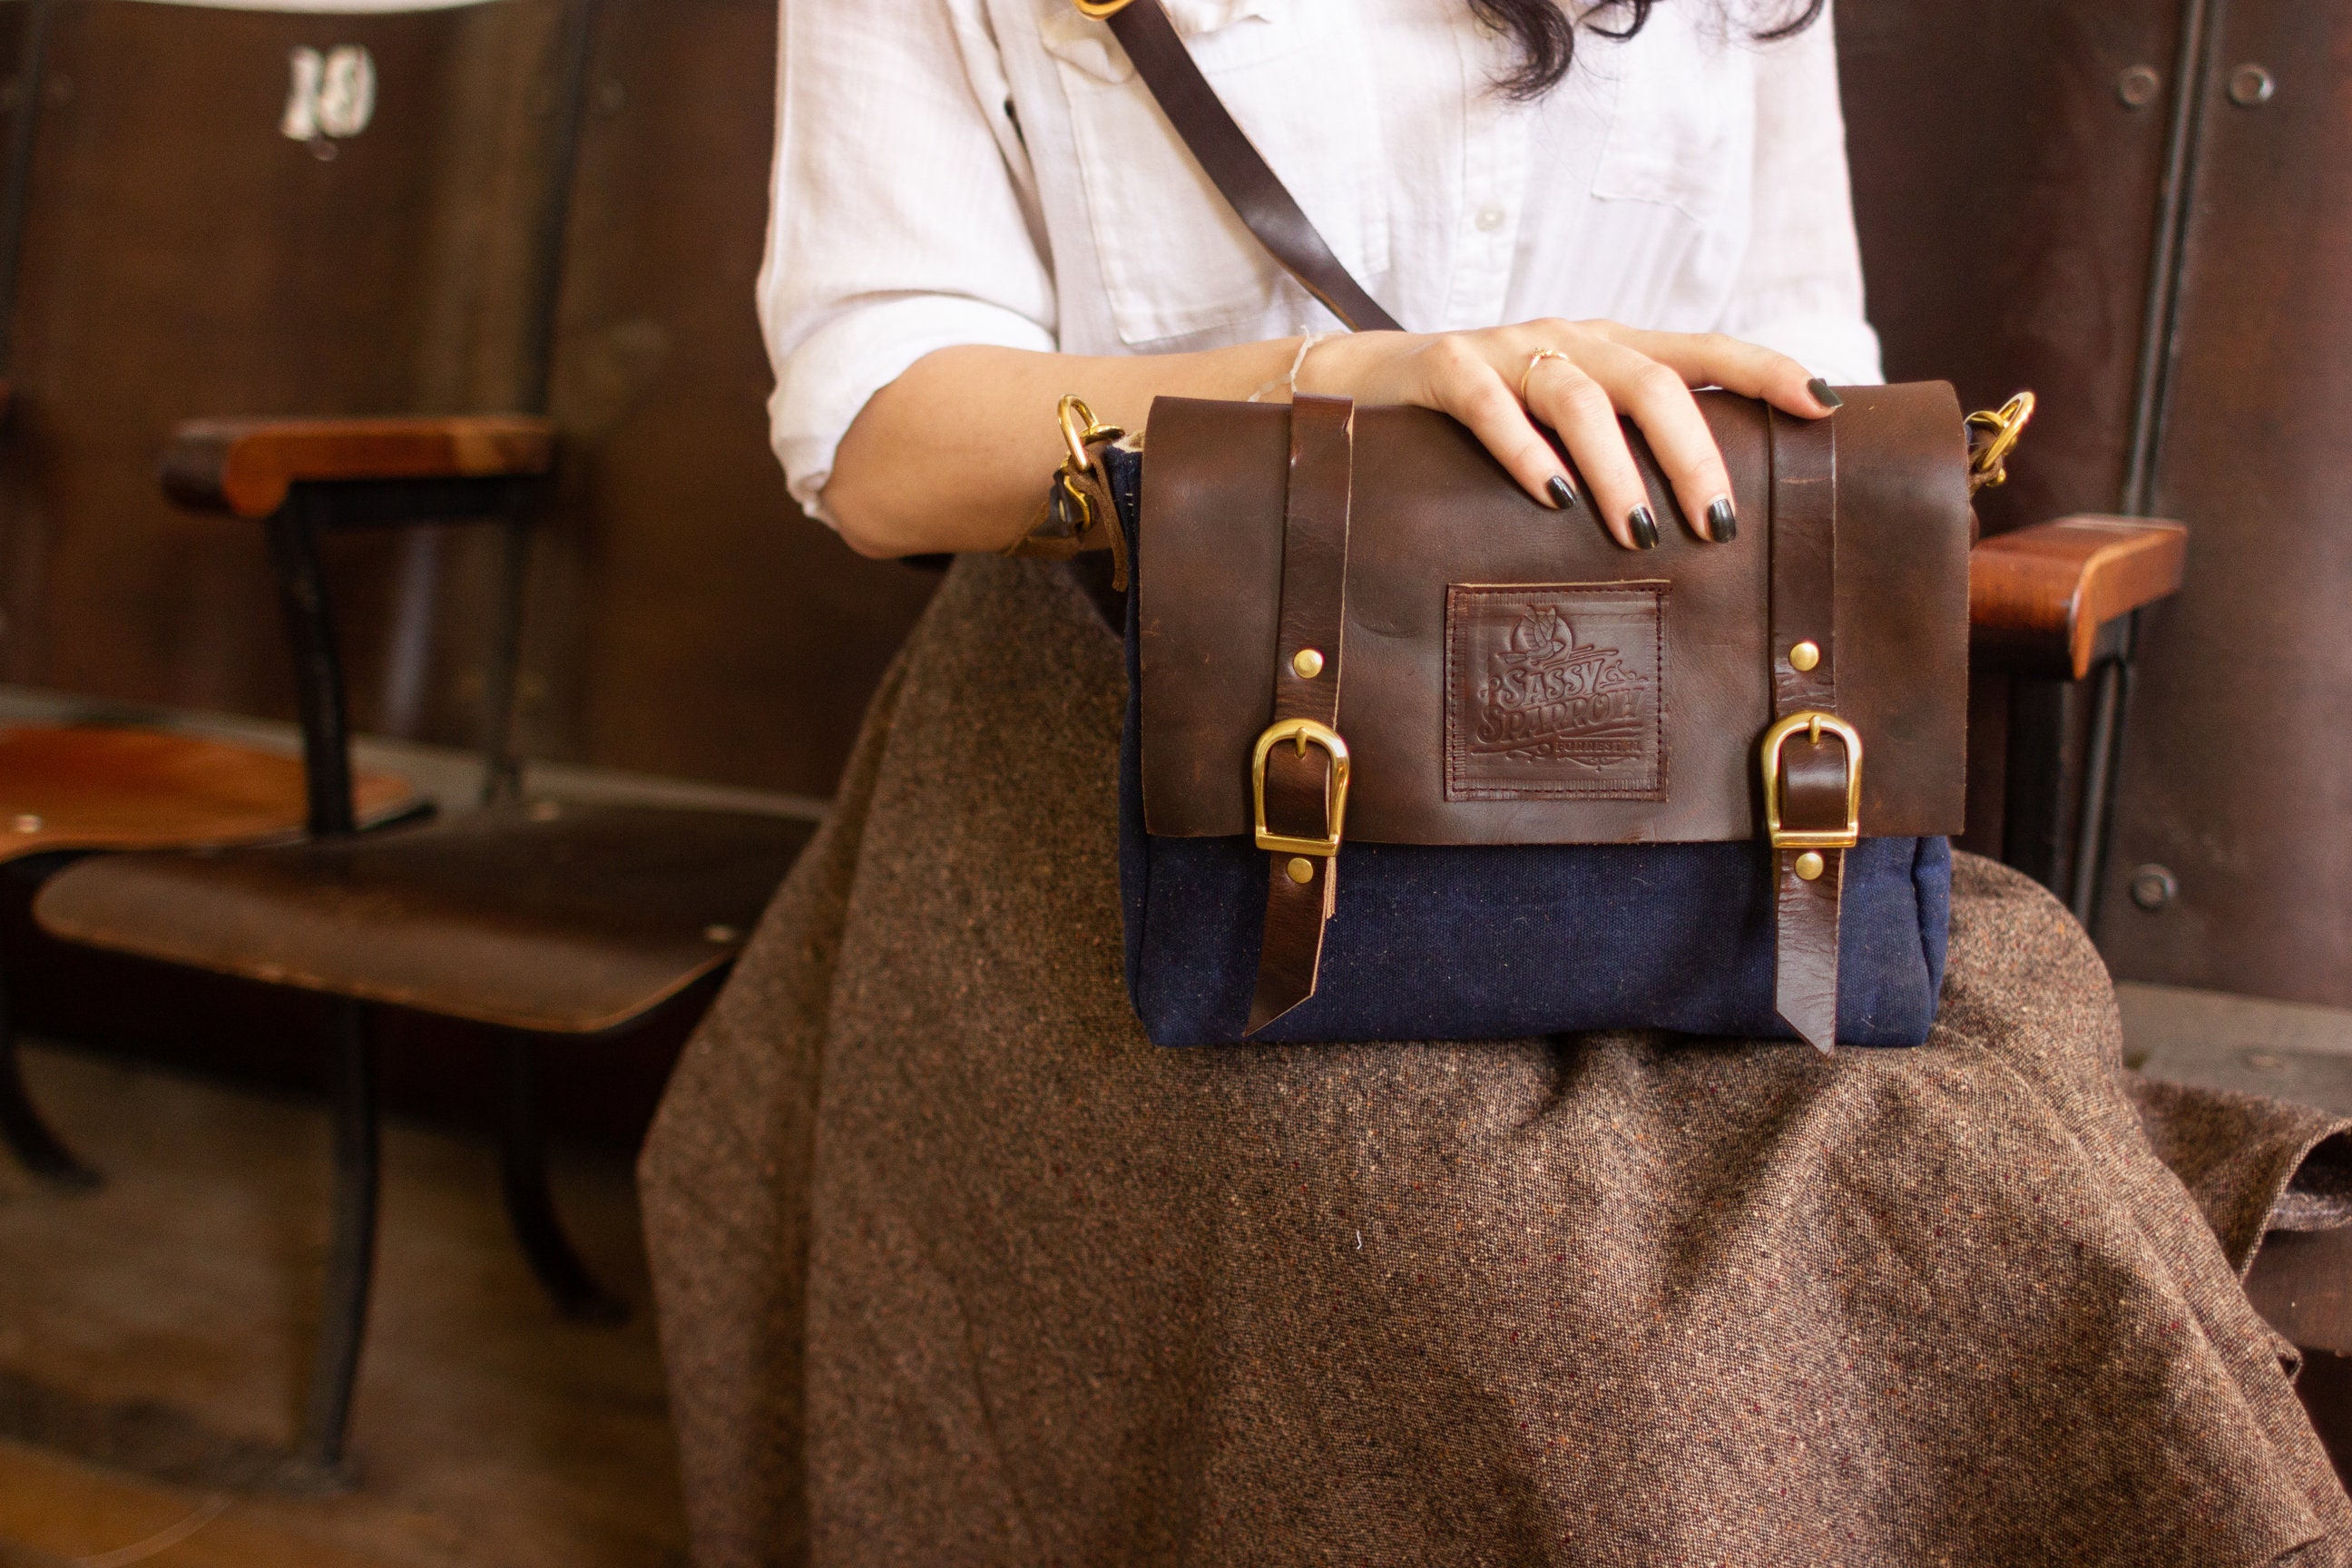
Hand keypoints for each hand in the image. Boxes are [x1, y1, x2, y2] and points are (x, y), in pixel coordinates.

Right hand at [1294, 319, 1841, 549]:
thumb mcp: (1560, 420)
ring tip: (1638, 534)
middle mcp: (1569, 340)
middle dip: (1693, 454)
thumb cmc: (1478, 418)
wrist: (1362, 381)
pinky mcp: (1445, 368)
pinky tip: (1551, 497)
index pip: (1704, 350)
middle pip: (1653, 382)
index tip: (1822, 405)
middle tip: (1717, 525)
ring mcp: (1506, 350)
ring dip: (1618, 470)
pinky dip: (1526, 451)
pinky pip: (1492, 406)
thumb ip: (1622, 443)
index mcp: (1610, 348)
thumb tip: (1705, 517)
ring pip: (1580, 398)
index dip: (1766, 370)